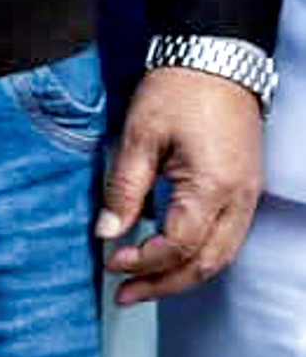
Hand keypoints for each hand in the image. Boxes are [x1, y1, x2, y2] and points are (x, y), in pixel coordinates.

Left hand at [104, 63, 263, 304]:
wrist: (217, 61)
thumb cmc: (177, 93)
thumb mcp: (139, 137)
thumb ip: (125, 189)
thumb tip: (107, 232)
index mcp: (213, 186)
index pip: (179, 245)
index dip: (144, 262)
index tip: (111, 261)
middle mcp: (240, 198)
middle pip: (207, 263)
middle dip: (164, 285)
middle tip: (123, 296)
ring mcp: (248, 196)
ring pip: (221, 256)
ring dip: (181, 276)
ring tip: (141, 287)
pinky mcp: (245, 190)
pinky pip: (227, 238)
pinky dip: (198, 257)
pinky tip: (168, 260)